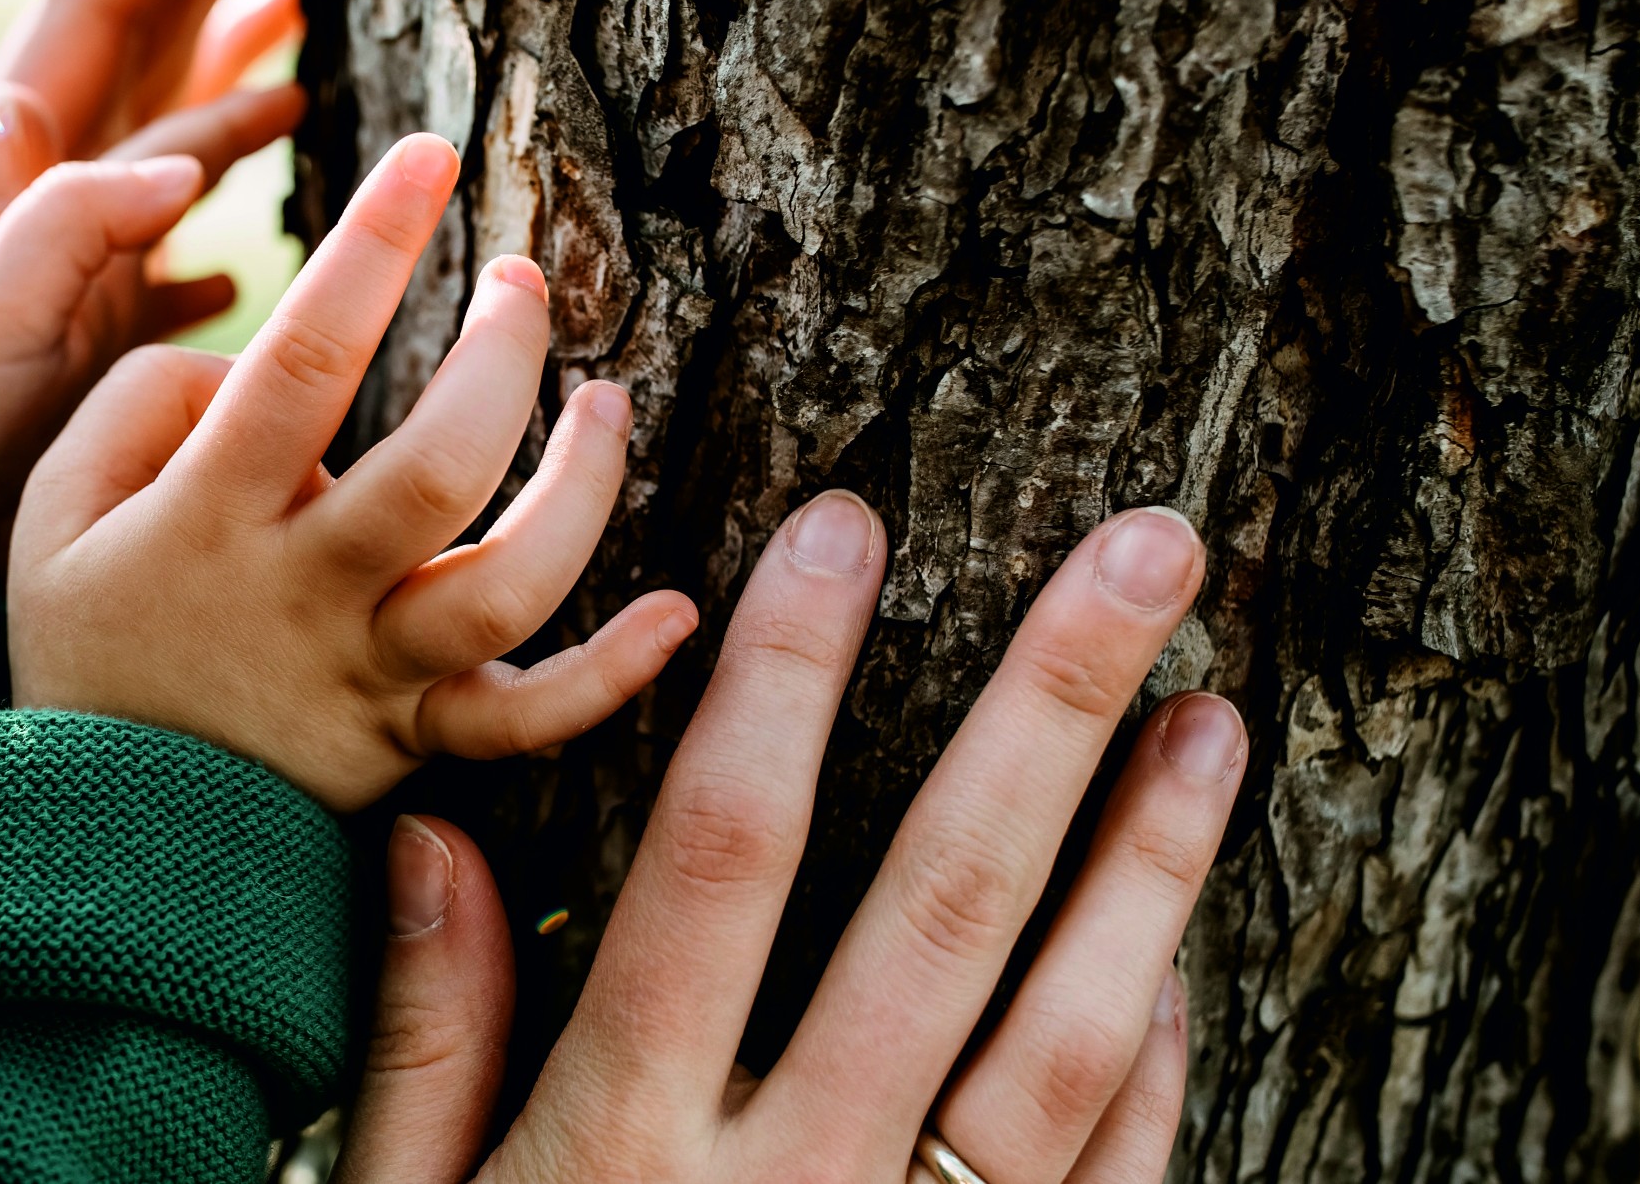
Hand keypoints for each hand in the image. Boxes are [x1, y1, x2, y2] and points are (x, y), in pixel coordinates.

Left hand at [0, 0, 314, 569]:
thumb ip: (67, 234)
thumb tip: (178, 159)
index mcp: (26, 152)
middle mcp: (53, 174)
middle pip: (156, 7)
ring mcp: (79, 241)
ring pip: (178, 103)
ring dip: (245, 33)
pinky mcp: (98, 315)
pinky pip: (182, 224)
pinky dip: (232, 190)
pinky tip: (271, 199)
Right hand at [8, 135, 698, 812]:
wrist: (87, 837)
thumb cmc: (82, 638)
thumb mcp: (51, 507)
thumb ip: (141, 404)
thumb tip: (251, 362)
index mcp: (210, 516)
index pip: (304, 360)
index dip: (371, 245)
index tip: (429, 155)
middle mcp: (303, 594)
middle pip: (437, 468)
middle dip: (501, 357)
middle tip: (522, 282)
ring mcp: (369, 675)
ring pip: (508, 586)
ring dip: (582, 488)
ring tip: (606, 402)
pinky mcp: (413, 744)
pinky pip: (526, 721)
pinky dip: (612, 675)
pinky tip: (678, 613)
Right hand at [338, 495, 1246, 1183]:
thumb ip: (427, 1044)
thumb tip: (435, 833)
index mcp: (627, 1141)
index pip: (724, 851)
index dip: (784, 676)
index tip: (839, 522)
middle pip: (944, 902)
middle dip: (1049, 707)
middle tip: (1146, 551)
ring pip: (1070, 1035)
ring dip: (1151, 865)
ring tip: (1212, 714)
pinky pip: (1106, 1181)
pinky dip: (1156, 1058)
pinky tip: (1179, 951)